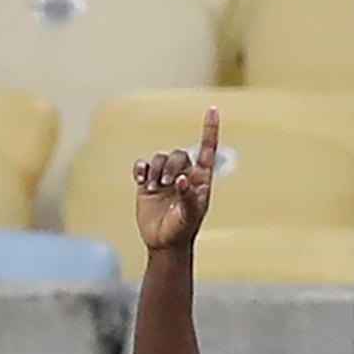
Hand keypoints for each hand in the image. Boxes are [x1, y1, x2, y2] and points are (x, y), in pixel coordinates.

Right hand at [134, 108, 218, 253]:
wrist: (163, 243)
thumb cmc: (183, 231)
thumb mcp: (190, 216)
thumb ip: (189, 197)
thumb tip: (183, 180)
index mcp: (200, 180)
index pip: (207, 150)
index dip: (210, 130)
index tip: (212, 110)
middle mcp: (184, 175)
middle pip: (178, 154)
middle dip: (171, 165)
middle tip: (166, 184)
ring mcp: (165, 178)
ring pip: (159, 158)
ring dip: (156, 169)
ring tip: (154, 187)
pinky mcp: (148, 184)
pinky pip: (143, 166)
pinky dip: (141, 169)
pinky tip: (141, 179)